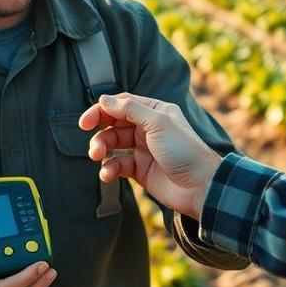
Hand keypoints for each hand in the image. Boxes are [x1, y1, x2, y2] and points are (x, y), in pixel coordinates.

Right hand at [78, 93, 222, 220]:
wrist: (200, 186)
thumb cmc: (184, 150)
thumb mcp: (157, 123)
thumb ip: (129, 110)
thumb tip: (104, 99)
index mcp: (155, 112)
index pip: (122, 104)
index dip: (101, 111)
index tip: (85, 122)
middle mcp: (148, 128)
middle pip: (114, 125)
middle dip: (100, 134)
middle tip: (92, 147)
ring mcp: (144, 149)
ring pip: (113, 145)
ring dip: (102, 150)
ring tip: (98, 159)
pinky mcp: (140, 170)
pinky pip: (118, 165)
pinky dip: (110, 169)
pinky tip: (108, 175)